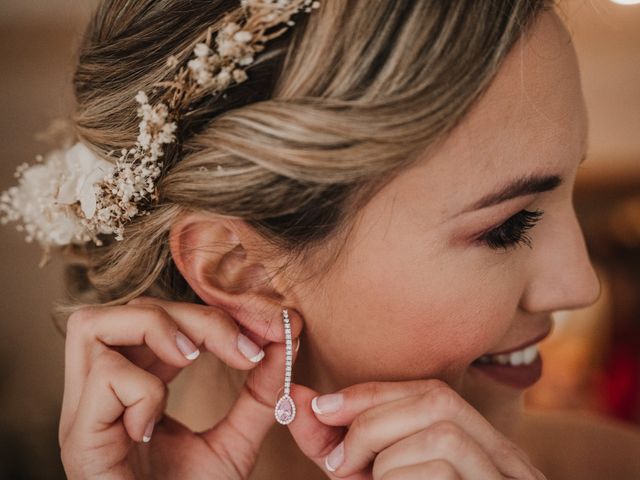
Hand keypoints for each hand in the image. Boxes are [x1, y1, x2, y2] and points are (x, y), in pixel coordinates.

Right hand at [59, 295, 301, 479]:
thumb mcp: (235, 443)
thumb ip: (259, 396)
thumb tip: (286, 341)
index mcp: (133, 385)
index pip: (160, 316)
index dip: (212, 315)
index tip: (266, 334)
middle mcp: (101, 391)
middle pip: (133, 309)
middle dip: (197, 318)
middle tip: (244, 350)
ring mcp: (82, 412)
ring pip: (94, 324)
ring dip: (154, 329)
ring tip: (192, 360)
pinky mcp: (78, 437)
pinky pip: (104, 378)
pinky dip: (143, 389)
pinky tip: (155, 427)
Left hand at [287, 380, 546, 479]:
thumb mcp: (369, 479)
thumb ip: (337, 444)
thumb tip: (297, 400)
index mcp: (480, 446)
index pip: (431, 392)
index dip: (373, 393)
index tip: (322, 406)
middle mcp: (505, 462)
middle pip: (439, 401)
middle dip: (374, 421)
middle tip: (339, 463)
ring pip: (443, 437)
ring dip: (386, 461)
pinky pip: (441, 474)